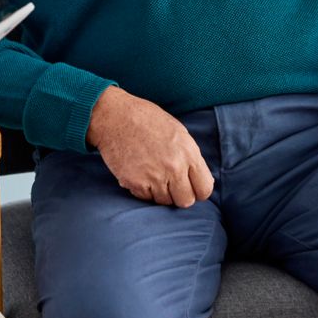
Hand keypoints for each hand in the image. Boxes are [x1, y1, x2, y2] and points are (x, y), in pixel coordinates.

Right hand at [86, 86, 213, 207]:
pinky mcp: (135, 183)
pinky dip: (142, 189)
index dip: (197, 190)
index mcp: (188, 153)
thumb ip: (190, 156)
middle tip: (168, 183)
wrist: (113, 116)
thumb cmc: (145, 119)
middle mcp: (174, 168)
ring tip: (151, 174)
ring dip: (159, 192)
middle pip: (186, 201)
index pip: (204, 189)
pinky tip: (138, 173)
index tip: (188, 185)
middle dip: (178, 194)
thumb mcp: (177, 131)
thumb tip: (198, 178)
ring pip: (165, 202)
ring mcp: (154, 177)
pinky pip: (145, 198)